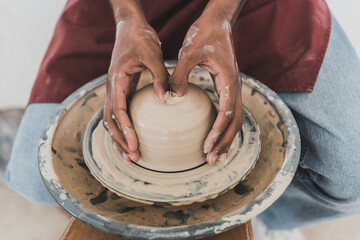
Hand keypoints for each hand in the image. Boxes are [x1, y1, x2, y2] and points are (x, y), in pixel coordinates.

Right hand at [104, 2, 168, 161]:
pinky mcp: (122, 89)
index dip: (126, 131)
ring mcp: (115, 89)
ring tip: (131, 155)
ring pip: (111, 119)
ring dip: (119, 137)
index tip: (135, 146)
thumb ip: (158, 76)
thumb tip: (164, 99)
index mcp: (116, 81)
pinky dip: (123, 127)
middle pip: (110, 121)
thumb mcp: (153, 55)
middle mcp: (112, 88)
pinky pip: (119, 112)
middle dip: (120, 141)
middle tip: (134, 158)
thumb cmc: (141, 38)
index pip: (118, 112)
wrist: (131, 27)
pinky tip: (132, 136)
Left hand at [171, 2, 243, 164]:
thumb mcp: (189, 51)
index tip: (207, 146)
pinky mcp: (226, 87)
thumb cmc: (205, 34)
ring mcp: (232, 88)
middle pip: (235, 122)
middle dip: (224, 142)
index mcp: (228, 80)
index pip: (227, 113)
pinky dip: (223, 127)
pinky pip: (228, 112)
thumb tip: (174, 96)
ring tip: (215, 156)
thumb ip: (181, 73)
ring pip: (234, 120)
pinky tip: (214, 136)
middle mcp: (234, 87)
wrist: (218, 22)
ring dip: (226, 139)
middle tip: (211, 160)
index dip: (218, 132)